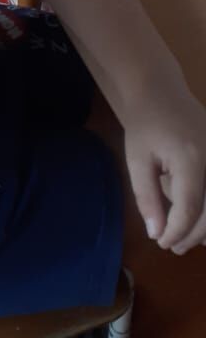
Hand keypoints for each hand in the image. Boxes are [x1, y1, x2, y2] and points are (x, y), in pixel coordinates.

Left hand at [124, 84, 205, 253]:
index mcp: (191, 159)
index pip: (189, 209)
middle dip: (193, 235)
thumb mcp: (137, 160)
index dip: (176, 232)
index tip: (161, 243)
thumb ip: (147, 197)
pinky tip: (199, 220)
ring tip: (186, 238)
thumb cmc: (145, 124)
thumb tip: (157, 234)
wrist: (161, 91)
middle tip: (173, 247)